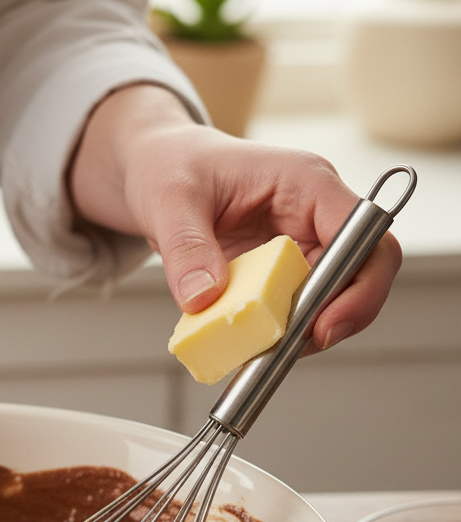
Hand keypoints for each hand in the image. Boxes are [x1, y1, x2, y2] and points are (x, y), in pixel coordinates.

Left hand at [69, 84, 402, 352]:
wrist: (157, 173)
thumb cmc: (171, 167)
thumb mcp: (169, 201)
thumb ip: (187, 248)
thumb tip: (204, 298)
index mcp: (306, 183)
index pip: (364, 234)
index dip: (358, 284)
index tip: (322, 327)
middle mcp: (313, 216)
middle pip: (358, 275)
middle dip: (332, 318)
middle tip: (286, 351)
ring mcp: (299, 247)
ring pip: (327, 300)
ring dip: (299, 333)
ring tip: (256, 354)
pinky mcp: (277, 275)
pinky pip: (290, 310)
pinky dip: (273, 333)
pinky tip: (244, 346)